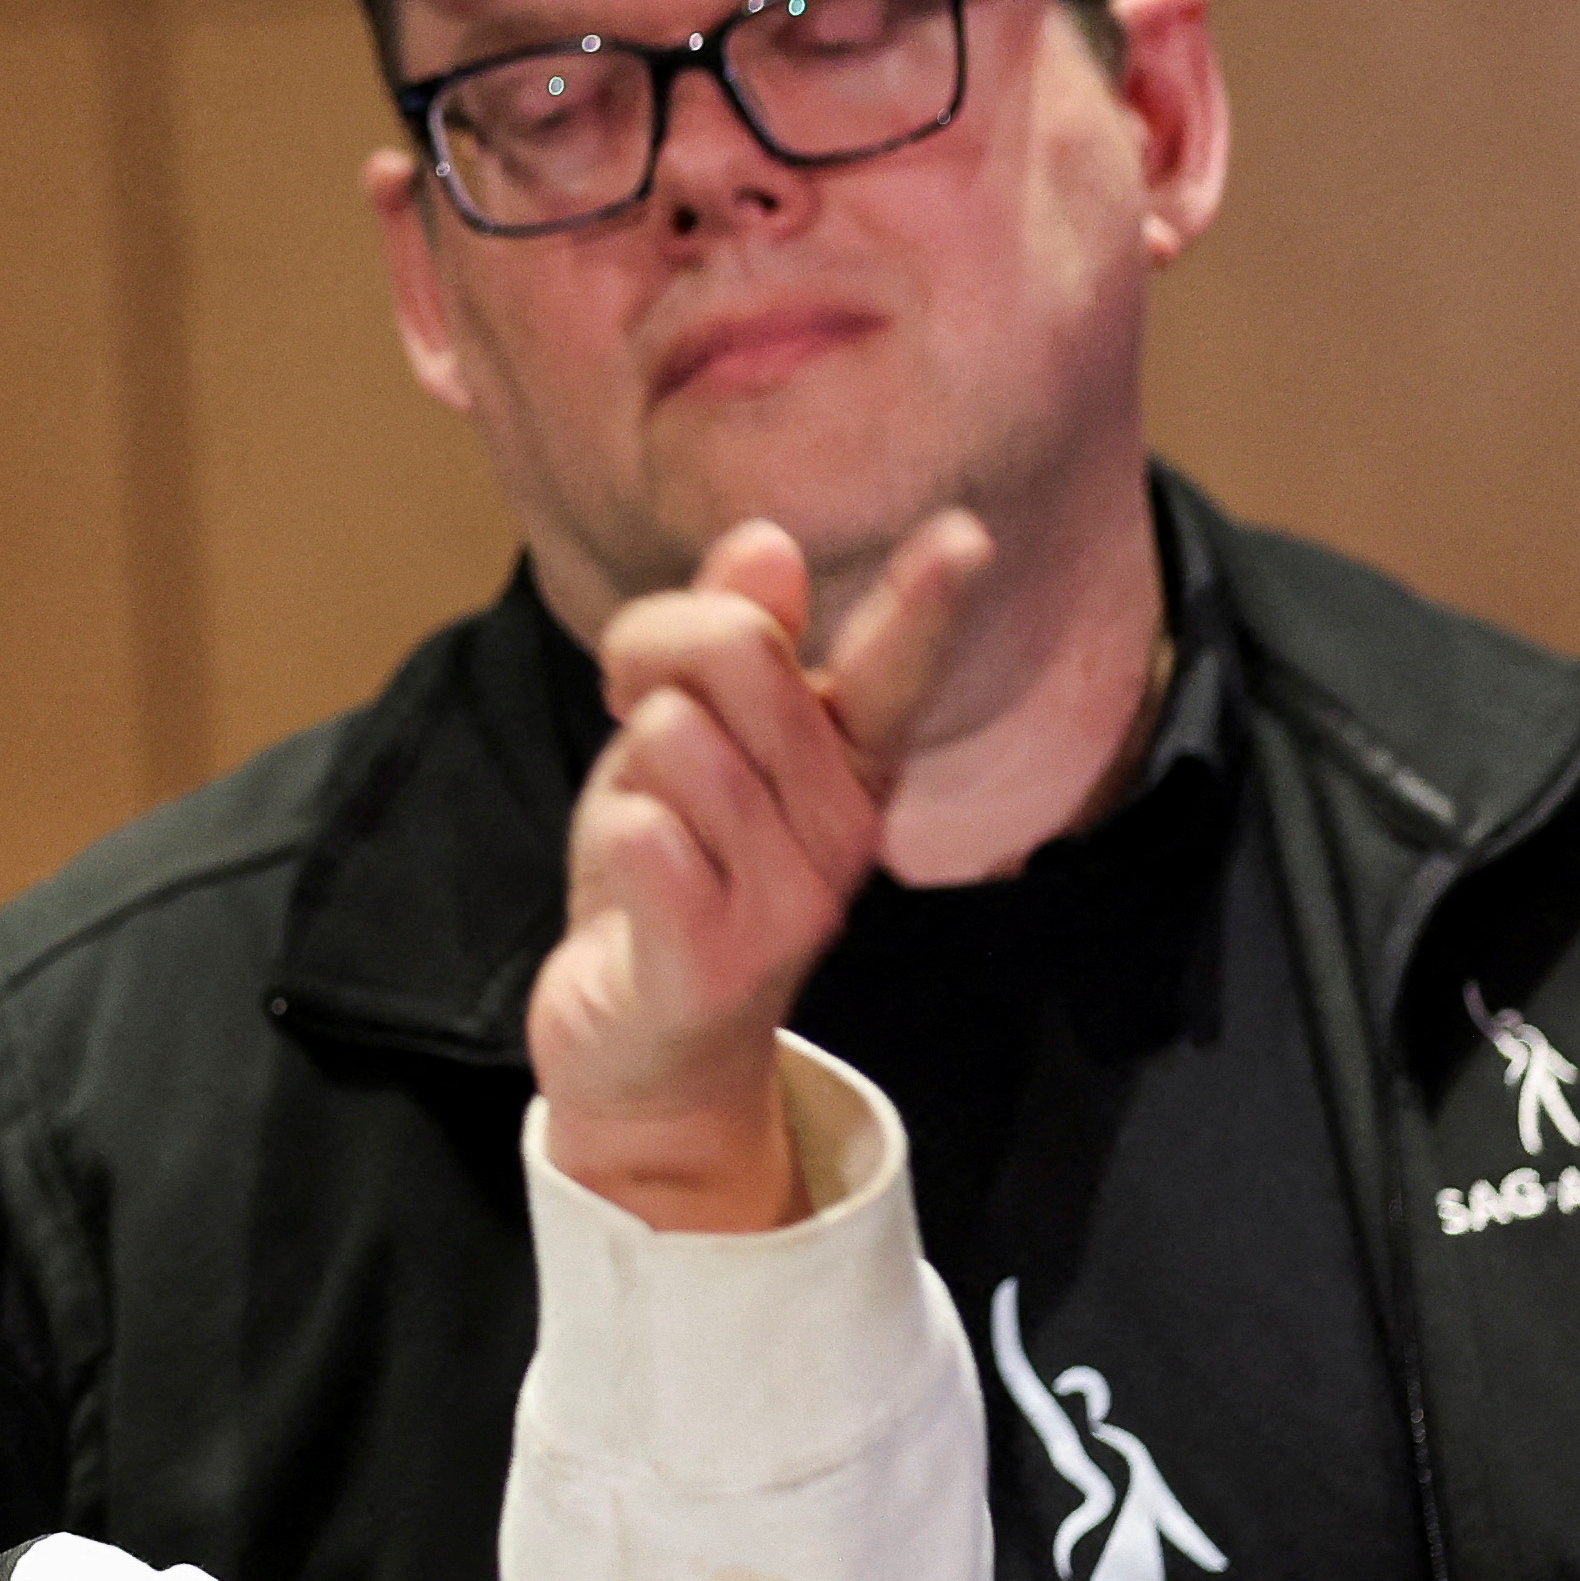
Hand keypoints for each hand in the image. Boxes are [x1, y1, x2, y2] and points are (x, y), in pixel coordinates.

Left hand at [529, 511, 984, 1230]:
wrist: (642, 1045)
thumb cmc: (670, 873)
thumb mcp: (690, 739)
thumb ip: (731, 639)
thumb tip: (767, 542)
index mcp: (851, 761)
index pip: (895, 669)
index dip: (923, 603)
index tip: (966, 535)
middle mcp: (843, 827)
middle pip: (738, 655)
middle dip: (651, 655)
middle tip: (632, 709)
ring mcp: (790, 900)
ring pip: (676, 735)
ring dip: (629, 770)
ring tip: (648, 828)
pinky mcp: (718, 960)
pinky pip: (641, 833)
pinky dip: (614, 836)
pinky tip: (632, 882)